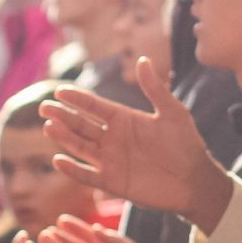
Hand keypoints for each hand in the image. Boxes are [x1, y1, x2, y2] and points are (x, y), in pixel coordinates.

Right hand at [42, 57, 234, 230]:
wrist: (196, 180)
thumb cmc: (187, 144)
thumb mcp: (173, 113)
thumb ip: (155, 89)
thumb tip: (142, 59)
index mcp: (124, 119)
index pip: (94, 106)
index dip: (77, 99)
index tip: (59, 90)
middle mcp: (113, 138)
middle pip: (81, 125)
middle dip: (63, 116)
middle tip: (45, 107)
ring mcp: (111, 160)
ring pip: (81, 147)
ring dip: (64, 138)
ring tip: (48, 127)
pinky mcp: (113, 182)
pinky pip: (88, 175)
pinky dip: (73, 170)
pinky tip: (59, 160)